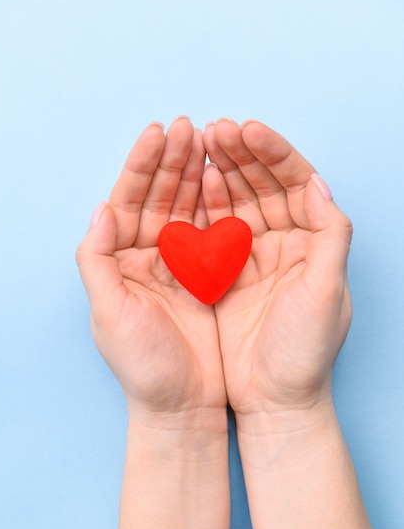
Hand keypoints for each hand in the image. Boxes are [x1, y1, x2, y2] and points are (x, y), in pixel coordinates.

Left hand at [76, 118, 225, 426]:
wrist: (183, 406)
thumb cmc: (143, 367)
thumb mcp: (108, 314)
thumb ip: (96, 260)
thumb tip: (100, 208)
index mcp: (119, 261)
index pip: (127, 201)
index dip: (141, 166)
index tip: (158, 133)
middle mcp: (147, 257)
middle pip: (158, 196)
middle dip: (172, 160)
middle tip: (189, 126)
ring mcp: (180, 263)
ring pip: (186, 207)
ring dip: (195, 173)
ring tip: (209, 138)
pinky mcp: (209, 274)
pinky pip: (213, 230)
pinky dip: (218, 203)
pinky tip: (223, 178)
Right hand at [203, 119, 352, 416]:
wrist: (274, 400)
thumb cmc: (305, 352)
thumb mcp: (327, 293)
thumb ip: (332, 235)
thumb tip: (320, 182)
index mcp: (315, 243)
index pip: (296, 184)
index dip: (274, 154)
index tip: (249, 130)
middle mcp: (287, 243)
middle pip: (265, 185)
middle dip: (242, 154)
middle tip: (217, 129)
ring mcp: (255, 256)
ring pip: (239, 201)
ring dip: (222, 171)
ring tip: (201, 143)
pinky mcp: (227, 272)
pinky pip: (216, 228)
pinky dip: (207, 204)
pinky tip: (197, 183)